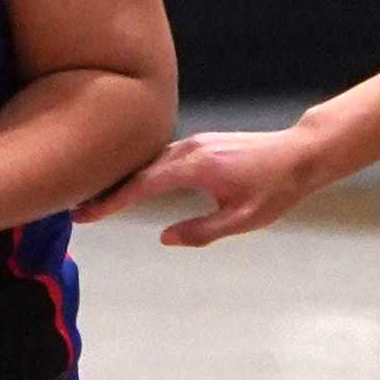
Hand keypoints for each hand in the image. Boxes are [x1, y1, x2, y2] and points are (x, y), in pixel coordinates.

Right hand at [78, 125, 329, 244]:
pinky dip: (143, 170)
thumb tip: (165, 238)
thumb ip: (201, 231)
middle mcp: (190, 148)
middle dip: (108, 190)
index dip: (112, 201)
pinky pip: (162, 156)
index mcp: (196, 167)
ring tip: (100, 198)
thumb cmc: (275, 189)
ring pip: (149, 160)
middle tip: (79, 210)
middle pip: (138, 170)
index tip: (86, 214)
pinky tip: (134, 181)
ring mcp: (195, 141)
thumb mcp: (241, 220)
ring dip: (124, 178)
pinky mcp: (202, 142)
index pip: (142, 185)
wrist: (300, 154)